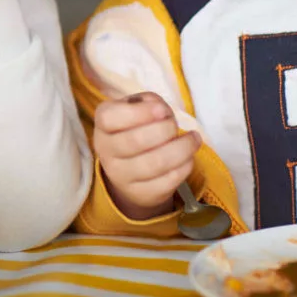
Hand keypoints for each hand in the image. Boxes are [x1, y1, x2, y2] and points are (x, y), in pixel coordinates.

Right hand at [94, 92, 201, 219]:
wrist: (128, 172)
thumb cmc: (135, 130)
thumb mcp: (135, 110)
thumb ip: (148, 103)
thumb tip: (162, 110)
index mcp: (103, 126)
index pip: (110, 117)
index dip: (139, 112)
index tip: (162, 109)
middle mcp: (106, 151)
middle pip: (135, 140)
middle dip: (165, 129)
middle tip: (175, 124)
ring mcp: (122, 176)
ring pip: (156, 163)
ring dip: (182, 148)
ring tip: (193, 139)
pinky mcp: (142, 193)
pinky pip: (168, 180)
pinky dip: (185, 165)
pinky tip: (188, 157)